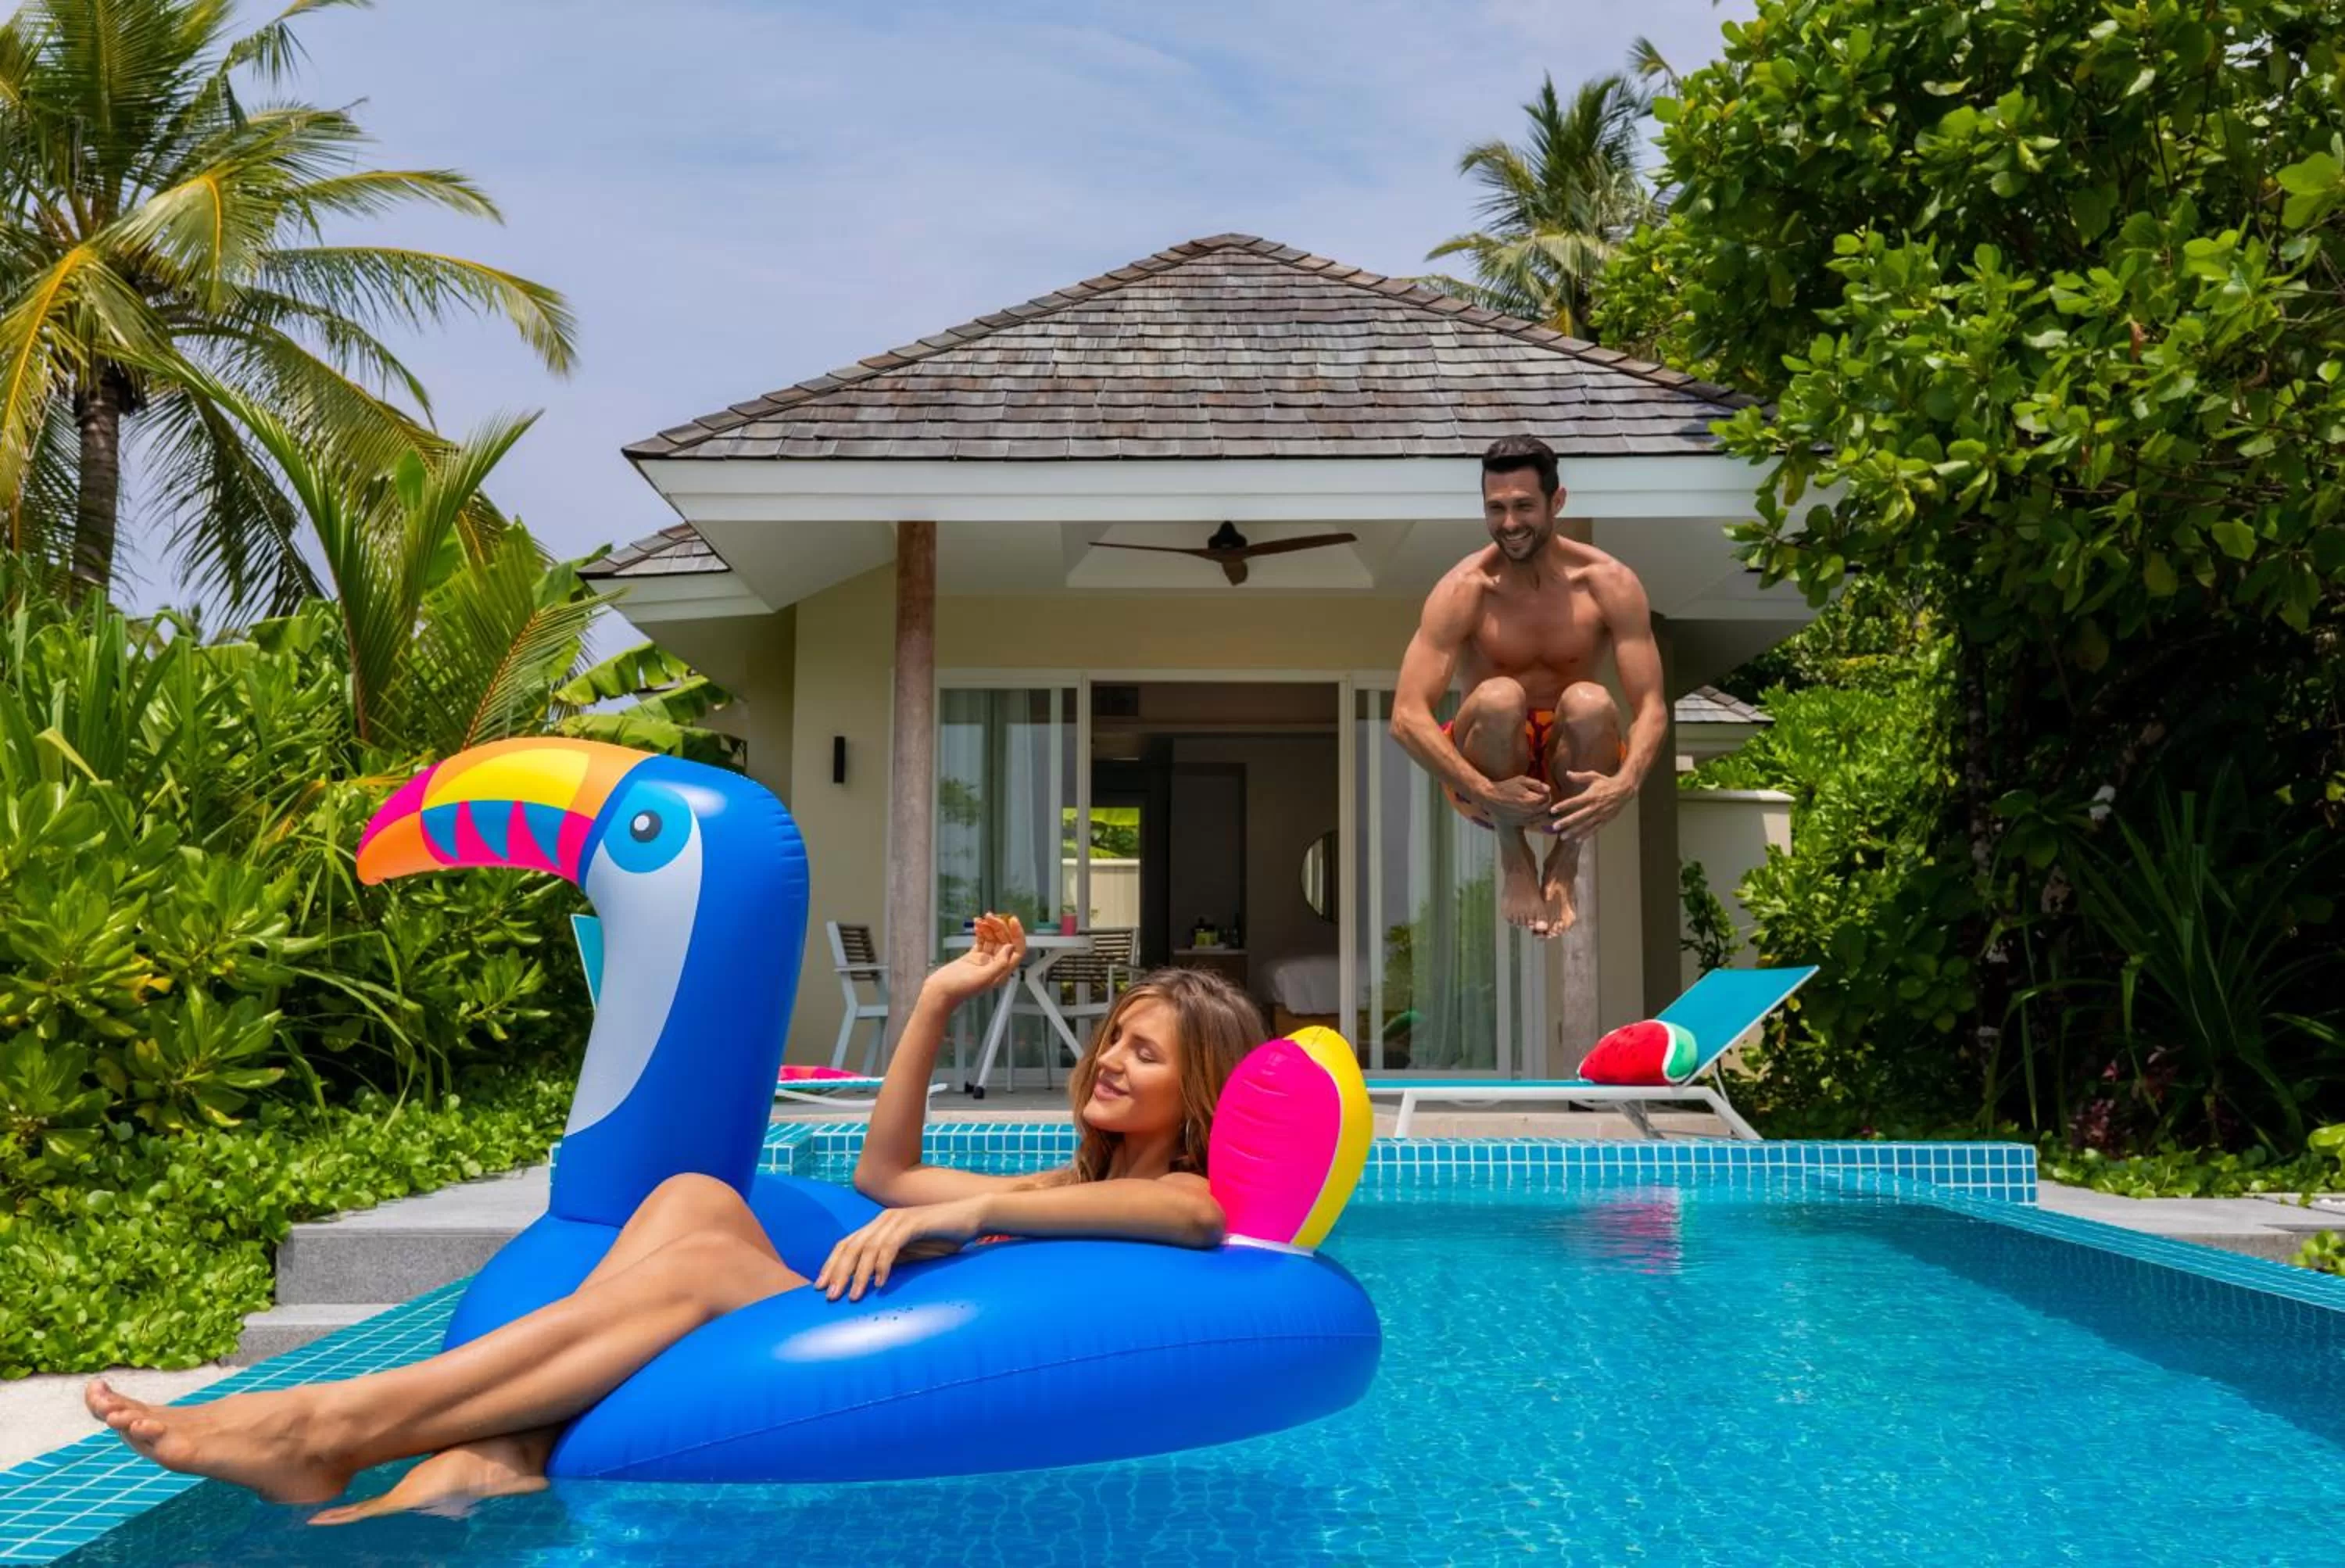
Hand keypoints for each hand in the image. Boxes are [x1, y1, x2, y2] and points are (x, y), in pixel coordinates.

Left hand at [814, 1197, 990, 1301]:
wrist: (971, 1218)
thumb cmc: (941, 1238)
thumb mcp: (910, 1253)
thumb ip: (889, 1261)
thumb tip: (868, 1282)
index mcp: (878, 1225)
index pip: (846, 1244)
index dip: (831, 1265)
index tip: (821, 1287)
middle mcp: (883, 1220)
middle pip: (851, 1246)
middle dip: (838, 1272)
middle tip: (830, 1297)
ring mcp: (897, 1219)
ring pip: (868, 1248)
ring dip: (858, 1274)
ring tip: (853, 1296)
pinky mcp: (913, 1223)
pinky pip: (891, 1246)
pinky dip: (882, 1266)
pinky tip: (879, 1283)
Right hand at [923, 912, 1026, 1007]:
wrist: (940, 990)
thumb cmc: (959, 989)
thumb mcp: (983, 977)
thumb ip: (1000, 963)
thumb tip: (1010, 948)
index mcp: (1001, 973)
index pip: (1016, 950)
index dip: (1017, 934)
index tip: (1012, 920)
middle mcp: (995, 966)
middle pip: (1004, 941)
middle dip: (999, 927)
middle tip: (990, 917)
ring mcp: (984, 960)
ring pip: (993, 939)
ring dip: (989, 927)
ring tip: (982, 918)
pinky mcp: (973, 957)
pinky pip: (982, 940)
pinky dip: (981, 931)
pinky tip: (977, 923)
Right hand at [1477, 775, 1553, 828]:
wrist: (1490, 798)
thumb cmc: (1505, 787)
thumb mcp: (1521, 780)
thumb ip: (1536, 784)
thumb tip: (1548, 789)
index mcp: (1532, 800)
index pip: (1547, 798)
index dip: (1546, 793)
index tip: (1542, 790)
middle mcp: (1531, 811)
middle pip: (1546, 807)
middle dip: (1546, 801)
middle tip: (1540, 796)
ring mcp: (1526, 818)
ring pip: (1541, 815)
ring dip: (1542, 809)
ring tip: (1536, 803)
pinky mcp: (1521, 823)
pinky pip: (1534, 820)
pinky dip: (1535, 815)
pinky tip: (1530, 809)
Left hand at [1548, 771, 1632, 840]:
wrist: (1624, 790)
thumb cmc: (1607, 782)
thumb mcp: (1594, 776)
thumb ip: (1580, 776)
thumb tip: (1567, 773)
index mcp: (1591, 795)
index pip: (1574, 801)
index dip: (1563, 806)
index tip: (1552, 810)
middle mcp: (1595, 807)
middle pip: (1578, 816)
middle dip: (1566, 822)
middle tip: (1555, 827)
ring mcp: (1600, 815)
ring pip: (1585, 825)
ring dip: (1574, 831)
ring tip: (1563, 837)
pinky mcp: (1605, 820)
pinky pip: (1594, 829)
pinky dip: (1586, 835)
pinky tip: (1577, 840)